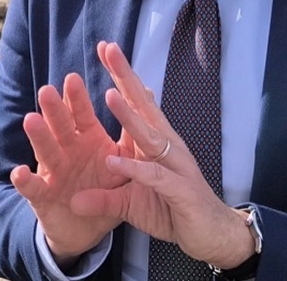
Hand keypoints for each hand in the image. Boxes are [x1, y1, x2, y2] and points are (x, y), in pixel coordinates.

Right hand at [11, 72, 126, 263]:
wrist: (86, 228)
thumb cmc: (105, 189)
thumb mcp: (123, 164)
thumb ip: (131, 138)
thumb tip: (145, 98)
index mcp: (87, 139)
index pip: (82, 113)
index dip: (76, 97)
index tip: (72, 78)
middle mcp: (67, 150)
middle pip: (60, 126)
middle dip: (54, 109)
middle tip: (48, 90)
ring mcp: (53, 172)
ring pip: (45, 150)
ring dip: (39, 136)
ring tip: (31, 120)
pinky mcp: (43, 197)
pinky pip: (33, 188)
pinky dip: (25, 182)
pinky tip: (19, 172)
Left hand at [70, 42, 255, 269]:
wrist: (213, 236)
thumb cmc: (174, 210)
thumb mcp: (131, 204)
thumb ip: (104, 198)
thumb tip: (73, 199)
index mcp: (156, 143)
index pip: (138, 103)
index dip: (122, 76)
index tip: (105, 49)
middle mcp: (168, 147)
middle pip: (145, 107)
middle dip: (125, 78)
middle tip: (109, 49)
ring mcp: (176, 166)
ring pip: (150, 136)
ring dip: (130, 117)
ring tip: (109, 95)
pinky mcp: (180, 191)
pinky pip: (155, 177)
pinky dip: (135, 169)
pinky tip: (115, 160)